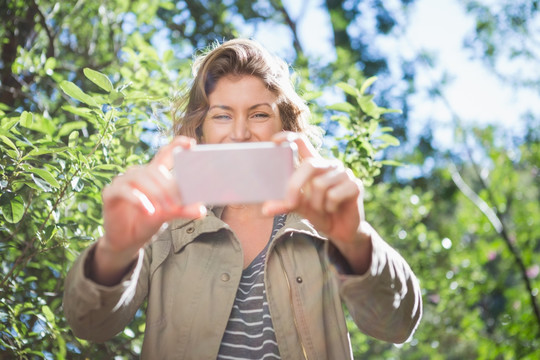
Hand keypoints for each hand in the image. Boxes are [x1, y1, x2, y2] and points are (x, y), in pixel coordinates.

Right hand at [93, 136, 205, 284]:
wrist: (127, 241)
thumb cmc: (148, 222)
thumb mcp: (168, 215)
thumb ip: (182, 210)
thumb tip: (201, 210)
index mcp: (154, 174)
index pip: (165, 154)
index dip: (177, 145)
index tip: (191, 143)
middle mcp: (138, 174)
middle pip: (155, 169)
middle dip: (168, 186)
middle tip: (178, 204)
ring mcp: (122, 182)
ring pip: (140, 177)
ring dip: (155, 193)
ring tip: (165, 209)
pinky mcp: (110, 193)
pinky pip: (125, 190)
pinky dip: (138, 200)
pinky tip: (148, 211)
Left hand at [263, 132, 371, 273]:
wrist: (339, 231)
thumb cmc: (319, 213)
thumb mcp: (299, 207)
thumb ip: (284, 204)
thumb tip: (266, 209)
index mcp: (313, 164)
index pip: (302, 142)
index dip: (289, 138)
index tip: (275, 140)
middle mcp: (329, 165)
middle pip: (309, 164)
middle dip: (295, 185)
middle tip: (290, 203)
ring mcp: (344, 173)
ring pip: (320, 184)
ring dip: (316, 203)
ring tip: (321, 208)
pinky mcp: (355, 185)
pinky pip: (334, 194)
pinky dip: (329, 207)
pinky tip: (333, 208)